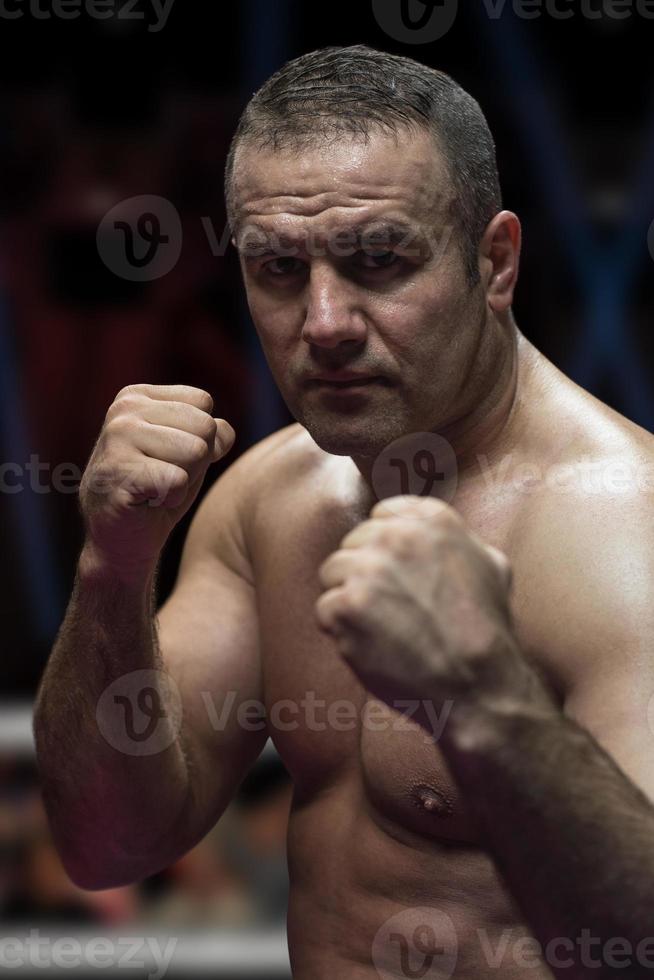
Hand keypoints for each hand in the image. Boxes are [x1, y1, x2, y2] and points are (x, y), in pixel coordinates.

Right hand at [79, 384, 234, 579]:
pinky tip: (147, 501)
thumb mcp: (189, 451)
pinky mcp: (118, 471)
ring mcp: (117, 438)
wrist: (120, 539)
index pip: (203, 401)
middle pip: (204, 426)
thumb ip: (212, 431)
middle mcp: (124, 409)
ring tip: (155, 488)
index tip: (171, 457)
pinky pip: (179, 480)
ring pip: (196, 451)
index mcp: (137, 396)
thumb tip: (223, 434)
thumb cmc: (157, 490)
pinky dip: (172, 499)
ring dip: (184, 480)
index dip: (201, 437)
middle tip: (164, 477)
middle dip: (196, 461)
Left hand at [316, 496, 551, 729]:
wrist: (479, 683)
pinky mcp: (347, 604)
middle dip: (365, 574)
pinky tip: (372, 644)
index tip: (398, 576)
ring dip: (349, 600)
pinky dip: (341, 631)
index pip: (381, 516)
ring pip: (332, 572)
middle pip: (353, 544)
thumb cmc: (487, 630)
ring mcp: (370, 569)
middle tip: (393, 609)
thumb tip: (432, 528)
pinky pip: (325, 608)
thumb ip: (458, 539)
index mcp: (431, 518)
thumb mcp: (492, 566)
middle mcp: (398, 535)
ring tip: (382, 627)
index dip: (384, 549)